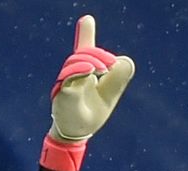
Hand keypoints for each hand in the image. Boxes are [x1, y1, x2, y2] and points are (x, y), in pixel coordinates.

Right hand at [49, 15, 134, 142]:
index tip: (87, 20)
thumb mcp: (110, 94)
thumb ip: (118, 77)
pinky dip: (79, 71)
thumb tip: (124, 60)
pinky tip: (90, 69)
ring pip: (74, 63)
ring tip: (102, 67)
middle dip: (98, 54)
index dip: (86, 34)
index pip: (84, 50)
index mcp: (84, 72)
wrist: (77, 133)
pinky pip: (68, 78)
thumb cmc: (92, 113)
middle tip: (110, 64)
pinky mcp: (63, 94)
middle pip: (82, 54)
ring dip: (90, 60)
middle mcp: (73, 74)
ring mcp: (67, 83)